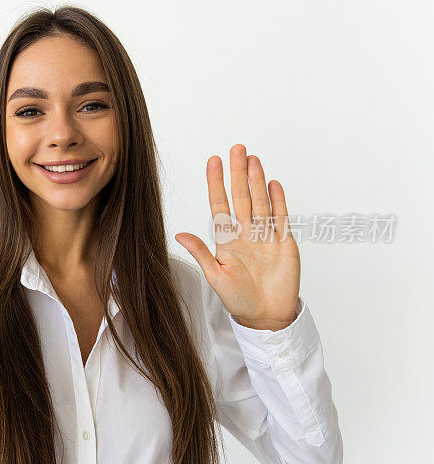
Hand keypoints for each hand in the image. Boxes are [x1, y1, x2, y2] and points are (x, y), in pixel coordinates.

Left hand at [174, 144, 300, 330]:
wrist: (266, 315)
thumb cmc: (238, 299)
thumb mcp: (215, 277)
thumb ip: (201, 253)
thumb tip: (179, 235)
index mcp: (226, 239)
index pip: (220, 204)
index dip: (216, 183)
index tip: (213, 161)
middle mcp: (245, 232)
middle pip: (241, 196)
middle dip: (238, 173)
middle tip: (236, 148)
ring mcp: (265, 235)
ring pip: (260, 201)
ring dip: (256, 180)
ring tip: (252, 159)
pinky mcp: (284, 242)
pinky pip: (280, 216)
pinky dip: (277, 200)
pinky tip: (272, 183)